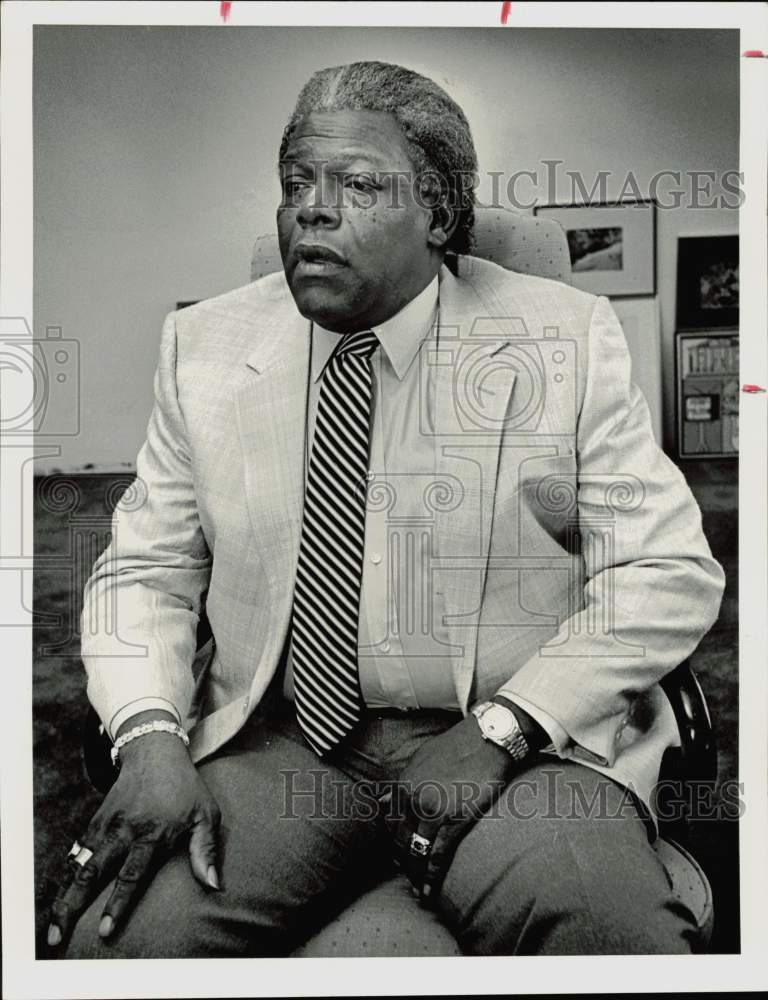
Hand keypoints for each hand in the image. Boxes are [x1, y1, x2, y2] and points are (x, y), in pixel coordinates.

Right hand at [47, 712, 220, 950]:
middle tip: (58, 935)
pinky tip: (59, 895)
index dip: (117, 904)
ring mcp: (107, 825)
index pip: (131, 875)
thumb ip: (205, 851)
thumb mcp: (205, 814)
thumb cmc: (185, 788)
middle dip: (74, 905)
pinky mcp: (96, 819)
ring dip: (64, 895)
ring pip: (79, 864)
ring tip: (53, 926)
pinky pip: (77, 851)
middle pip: (93, 873)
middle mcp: (124, 831)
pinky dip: (66, 873)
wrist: (155, 751)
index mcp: (152, 834)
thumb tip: (214, 885)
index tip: (105, 929)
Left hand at [385, 713, 518, 904]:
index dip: (394, 842)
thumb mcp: (421, 758)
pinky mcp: (454, 819)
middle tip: (408, 878)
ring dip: (415, 874)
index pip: (390, 822)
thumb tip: (381, 801)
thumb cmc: (458, 747)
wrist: (487, 738)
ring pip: (417, 850)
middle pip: (401, 840)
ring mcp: (432, 810)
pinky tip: (430, 886)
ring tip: (418, 890)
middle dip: (403, 862)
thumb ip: (401, 782)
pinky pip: (438, 853)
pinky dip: (432, 873)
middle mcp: (413, 797)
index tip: (399, 855)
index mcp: (403, 783)